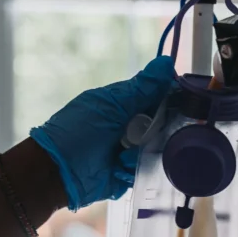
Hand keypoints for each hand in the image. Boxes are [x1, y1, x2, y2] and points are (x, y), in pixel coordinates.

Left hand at [30, 56, 176, 210]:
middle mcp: (131, 126)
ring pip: (159, 148)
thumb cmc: (77, 131)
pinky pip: (148, 170)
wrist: (56, 171)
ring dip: (146, 150)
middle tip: (145, 131)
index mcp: (125, 104)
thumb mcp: (110, 104)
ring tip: (125, 153)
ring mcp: (132, 151)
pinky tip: (121, 166)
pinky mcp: (130, 173)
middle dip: (160, 128)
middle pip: (163, 123)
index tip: (181, 100)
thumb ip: (141, 88)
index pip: (158, 96)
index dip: (171, 97)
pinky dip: (137, 168)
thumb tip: (166, 63)